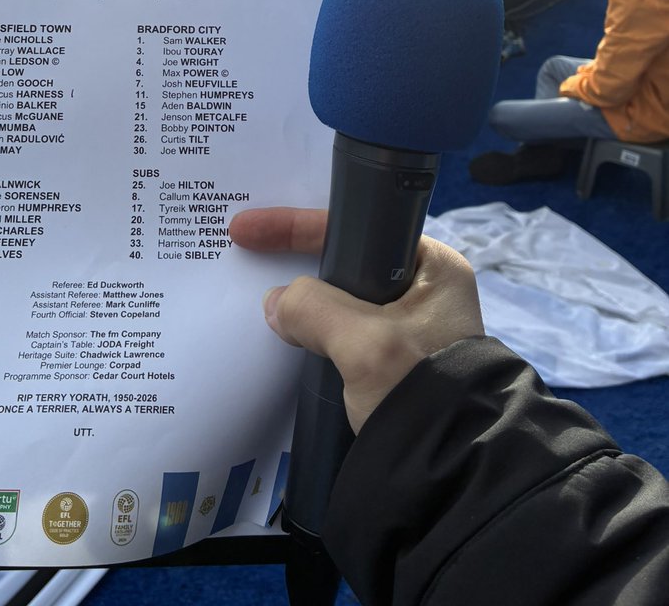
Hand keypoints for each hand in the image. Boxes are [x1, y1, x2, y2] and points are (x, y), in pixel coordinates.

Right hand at [229, 208, 483, 433]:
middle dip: (298, 260)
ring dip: (304, 299)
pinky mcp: (394, 360)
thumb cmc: (420, 390)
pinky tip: (285, 330)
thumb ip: (312, 308)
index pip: (357, 228)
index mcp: (432, 267)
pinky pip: (343, 328)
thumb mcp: (363, 343)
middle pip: (346, 260)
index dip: (296, 225)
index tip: (247, 228)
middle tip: (249, 253)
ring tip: (258, 292)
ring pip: (342, 297)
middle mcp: (425, 289)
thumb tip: (276, 304)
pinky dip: (313, 326)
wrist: (454, 474)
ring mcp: (410, 327)